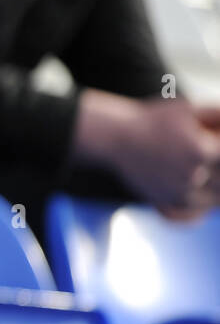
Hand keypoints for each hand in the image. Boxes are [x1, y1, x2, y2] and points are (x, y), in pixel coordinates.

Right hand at [76, 90, 219, 209]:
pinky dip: (203, 207)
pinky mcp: (167, 202)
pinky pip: (196, 214)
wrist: (114, 139)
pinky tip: (201, 194)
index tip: (214, 147)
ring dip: (216, 187)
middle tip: (208, 157)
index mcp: (201, 150)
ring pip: (216, 199)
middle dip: (218, 167)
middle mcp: (192, 176)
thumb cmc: (152, 120)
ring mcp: (179, 192)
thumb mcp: (188, 110)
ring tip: (205, 173)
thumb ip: (218, 116)